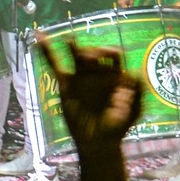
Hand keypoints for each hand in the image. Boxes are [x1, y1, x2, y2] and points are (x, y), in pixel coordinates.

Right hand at [35, 35, 141, 154]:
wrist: (99, 144)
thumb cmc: (119, 127)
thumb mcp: (136, 110)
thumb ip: (139, 91)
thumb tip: (134, 72)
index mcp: (115, 75)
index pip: (114, 55)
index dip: (112, 53)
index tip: (110, 62)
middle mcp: (98, 73)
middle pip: (94, 52)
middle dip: (93, 51)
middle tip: (91, 58)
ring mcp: (81, 78)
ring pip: (76, 56)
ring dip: (75, 47)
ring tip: (71, 42)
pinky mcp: (65, 85)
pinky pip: (55, 66)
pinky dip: (47, 52)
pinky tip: (40, 36)